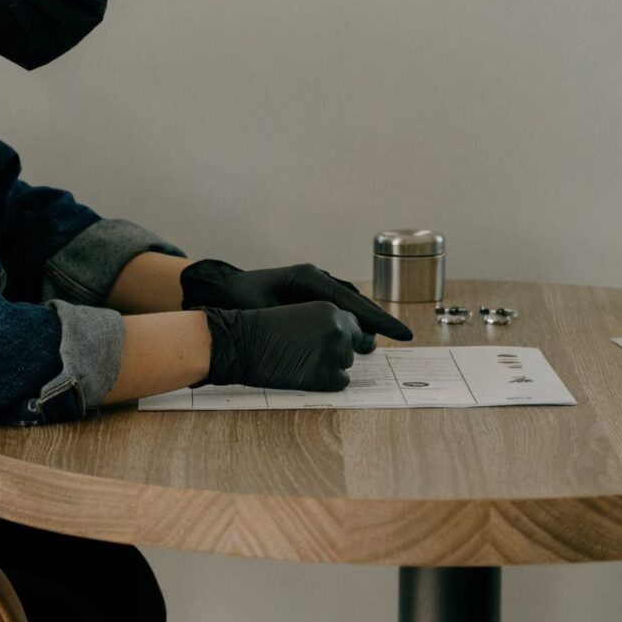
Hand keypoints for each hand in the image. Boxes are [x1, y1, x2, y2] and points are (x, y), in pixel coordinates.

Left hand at [180, 258, 414, 340]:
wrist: (220, 291)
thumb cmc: (241, 302)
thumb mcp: (268, 312)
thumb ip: (299, 320)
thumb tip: (330, 333)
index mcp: (309, 278)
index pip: (351, 299)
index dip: (377, 317)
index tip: (398, 333)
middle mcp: (315, 278)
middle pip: (354, 300)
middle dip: (376, 320)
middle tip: (400, 337)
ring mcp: (312, 285)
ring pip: (347, 303)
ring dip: (361, 322)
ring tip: (374, 344)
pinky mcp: (307, 295)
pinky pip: (335, 308)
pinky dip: (346, 321)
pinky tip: (353, 337)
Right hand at [198, 301, 380, 391]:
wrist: (240, 344)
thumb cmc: (262, 330)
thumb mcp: (298, 314)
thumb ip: (325, 322)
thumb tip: (356, 340)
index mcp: (330, 310)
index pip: (353, 326)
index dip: (341, 337)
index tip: (329, 343)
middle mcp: (337, 328)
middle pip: (351, 346)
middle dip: (335, 351)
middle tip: (308, 354)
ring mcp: (333, 352)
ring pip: (345, 364)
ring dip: (328, 366)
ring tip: (300, 361)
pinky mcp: (327, 375)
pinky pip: (340, 383)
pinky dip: (325, 383)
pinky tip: (303, 374)